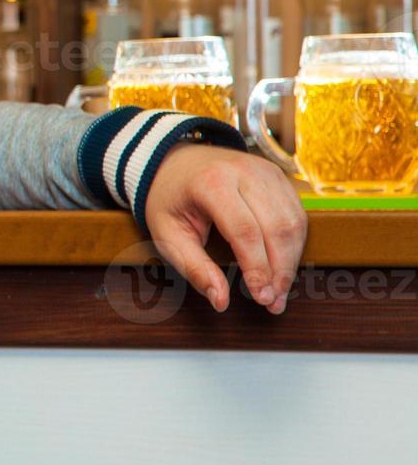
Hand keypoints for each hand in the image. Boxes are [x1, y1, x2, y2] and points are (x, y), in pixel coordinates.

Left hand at [143, 144, 307, 314]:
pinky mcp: (278, 177)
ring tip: (279, 291)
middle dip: (280, 270)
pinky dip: (295, 244)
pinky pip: (297, 214)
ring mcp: (265, 171)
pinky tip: (283, 267)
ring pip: (293, 222)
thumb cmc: (169, 199)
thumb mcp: (167, 234)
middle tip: (273, 302)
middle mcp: (244, 171)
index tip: (261, 297)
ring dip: (291, 261)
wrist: (173, 162)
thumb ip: (194, 267)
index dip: (258, 268)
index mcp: (211, 183)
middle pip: (276, 227)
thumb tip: (220, 301)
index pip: (245, 230)